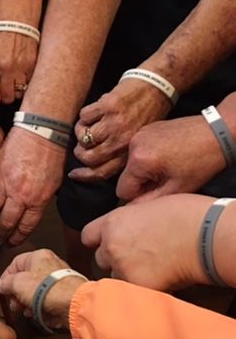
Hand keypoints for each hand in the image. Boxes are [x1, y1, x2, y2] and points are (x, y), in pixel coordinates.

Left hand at [0, 32, 37, 104]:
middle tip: (3, 86)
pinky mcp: (33, 65)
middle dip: (4, 95)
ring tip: (13, 80)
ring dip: (16, 90)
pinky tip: (21, 73)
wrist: (16, 17)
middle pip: (6, 99)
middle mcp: (5, 69)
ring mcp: (21, 67)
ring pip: (19, 94)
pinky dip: (26, 82)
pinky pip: (29, 84)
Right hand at [0, 128, 65, 245]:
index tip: (9, 243)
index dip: (15, 238)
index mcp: (37, 200)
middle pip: (4, 223)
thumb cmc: (51, 156)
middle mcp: (19, 195)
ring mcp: (3, 184)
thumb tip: (26, 215)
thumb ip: (38, 203)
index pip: (24, 227)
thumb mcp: (52, 185)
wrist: (40, 132)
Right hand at [0, 249, 85, 329]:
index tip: (3, 288)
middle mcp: (51, 265)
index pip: (16, 263)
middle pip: (27, 280)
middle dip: (18, 295)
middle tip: (15, 303)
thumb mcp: (17, 284)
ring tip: (28, 311)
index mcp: (39, 256)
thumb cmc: (50, 290)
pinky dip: (44, 310)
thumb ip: (5, 283)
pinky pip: (49, 302)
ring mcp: (58, 281)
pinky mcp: (65, 296)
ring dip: (30, 304)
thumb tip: (0, 284)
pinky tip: (41, 315)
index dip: (6, 277)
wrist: (73, 304)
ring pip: (37, 293)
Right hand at [69, 78, 171, 181]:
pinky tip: (96, 111)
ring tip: (90, 125)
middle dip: (81, 152)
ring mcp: (114, 123)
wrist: (156, 86)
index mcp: (129, 153)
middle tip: (83, 144)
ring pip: (83, 137)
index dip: (84, 175)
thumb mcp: (137, 142)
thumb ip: (119, 155)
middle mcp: (121, 141)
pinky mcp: (108, 106)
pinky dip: (86, 115)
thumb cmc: (147, 114)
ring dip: (82, 131)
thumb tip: (91, 167)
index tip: (74, 173)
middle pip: (88, 157)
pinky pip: (84, 117)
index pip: (100, 172)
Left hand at [81, 194, 212, 290]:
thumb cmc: (187, 216)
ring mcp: (122, 267)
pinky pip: (133, 292)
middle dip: (115, 261)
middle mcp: (111, 245)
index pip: (87, 236)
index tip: (108, 244)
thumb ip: (130, 220)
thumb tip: (128, 229)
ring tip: (152, 269)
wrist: (205, 236)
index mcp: (113, 222)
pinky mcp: (136, 286)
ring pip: (115, 278)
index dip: (99, 241)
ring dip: (128, 276)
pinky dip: (144, 289)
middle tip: (138, 258)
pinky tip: (161, 279)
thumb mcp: (149, 207)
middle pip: (101, 260)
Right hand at [117, 111, 231, 203]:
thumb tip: (131, 209)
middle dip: (143, 181)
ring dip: (146, 169)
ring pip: (133, 164)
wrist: (217, 132)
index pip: (122, 190)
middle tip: (166, 178)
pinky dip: (150, 156)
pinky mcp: (147, 129)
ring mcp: (140, 134)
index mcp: (139, 160)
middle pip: (127, 176)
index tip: (157, 191)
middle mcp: (134, 144)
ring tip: (169, 165)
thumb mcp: (176, 189)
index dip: (139, 196)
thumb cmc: (202, 160)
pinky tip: (168, 155)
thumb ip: (148, 202)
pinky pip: (139, 151)